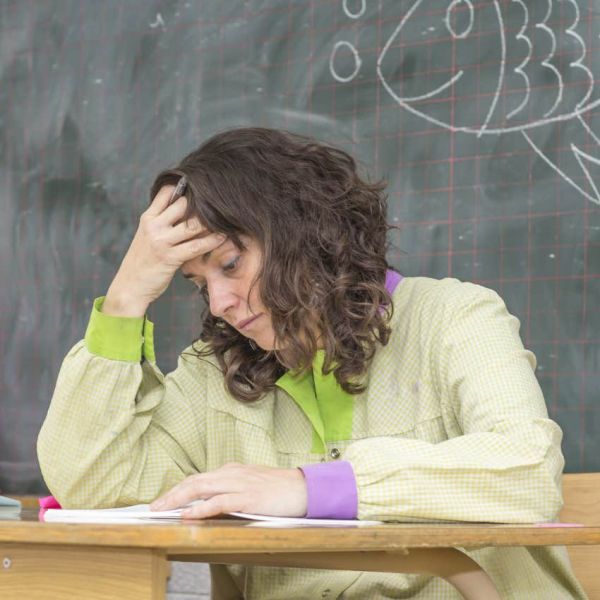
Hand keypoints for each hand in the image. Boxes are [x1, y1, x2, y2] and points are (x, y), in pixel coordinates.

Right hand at [103, 185, 225, 316]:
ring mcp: (161, 241)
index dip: (184, 187)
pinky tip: (223, 237)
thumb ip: (163, 222)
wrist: (129, 286)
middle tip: (221, 204)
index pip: (166, 192)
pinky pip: (196, 246)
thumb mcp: (148, 236)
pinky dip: (212, 241)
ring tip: (227, 219)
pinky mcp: (170, 257)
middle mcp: (154, 226)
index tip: (201, 187)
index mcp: (148, 218)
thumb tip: (188, 210)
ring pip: (192, 224)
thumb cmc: (143, 261)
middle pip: (183, 205)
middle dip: (202, 204)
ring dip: (211, 222)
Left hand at [150, 463, 307, 518]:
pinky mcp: (248, 498)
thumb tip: (212, 500)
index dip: (178, 489)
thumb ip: (232, 488)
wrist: (303, 488)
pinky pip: (219, 502)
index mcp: (232, 471)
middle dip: (171, 494)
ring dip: (178, 499)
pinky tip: (188, 515)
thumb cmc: (279, 488)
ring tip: (162, 509)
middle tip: (153, 507)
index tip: (163, 500)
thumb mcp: (251, 484)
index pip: (199, 478)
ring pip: (202, 488)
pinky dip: (201, 508)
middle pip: (195, 481)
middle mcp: (232, 474)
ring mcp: (239, 485)